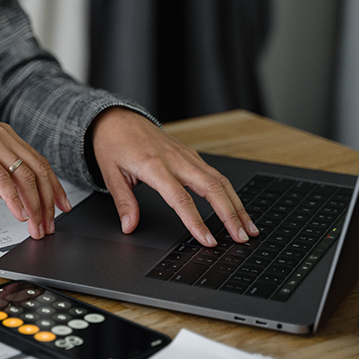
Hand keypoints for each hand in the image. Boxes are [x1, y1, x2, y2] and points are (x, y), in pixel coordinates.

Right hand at [0, 102, 70, 238]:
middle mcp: (4, 137)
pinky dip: (13, 198)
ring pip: (24, 176)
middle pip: (38, 171)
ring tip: (36, 226)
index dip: (55, 186)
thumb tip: (12, 196)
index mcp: (8, 137)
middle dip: (48, 201)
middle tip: (51, 224)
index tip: (63, 206)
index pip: (40, 163)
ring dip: (34, 205)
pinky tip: (18, 213)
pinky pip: (1, 178)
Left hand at [91, 107, 258, 246]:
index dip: (196, 222)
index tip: (208, 241)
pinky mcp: (191, 154)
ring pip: (220, 180)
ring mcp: (186, 156)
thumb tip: (129, 227)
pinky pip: (215, 174)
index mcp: (154, 166)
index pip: (180, 199)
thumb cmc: (113, 144)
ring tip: (248, 228)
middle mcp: (176, 159)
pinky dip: (229, 193)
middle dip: (230, 215)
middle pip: (212, 188)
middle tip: (241, 238)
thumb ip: (123, 202)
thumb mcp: (110, 174)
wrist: (117, 118)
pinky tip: (236, 207)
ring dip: (237, 205)